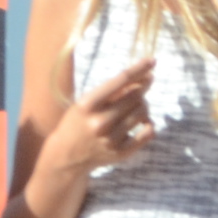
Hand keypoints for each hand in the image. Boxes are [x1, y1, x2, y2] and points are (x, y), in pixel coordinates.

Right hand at [41, 60, 160, 181]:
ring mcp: (111, 139)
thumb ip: (112, 93)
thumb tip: (143, 79)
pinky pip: (148, 133)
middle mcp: (99, 122)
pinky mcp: (121, 152)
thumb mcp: (86, 103)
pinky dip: (149, 125)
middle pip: (135, 96)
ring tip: (135, 107)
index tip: (152, 61)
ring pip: (143, 113)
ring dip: (143, 106)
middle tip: (140, 89)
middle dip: (141, 89)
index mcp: (87, 105)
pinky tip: (142, 123)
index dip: (138, 69)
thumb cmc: (77, 123)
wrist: (65, 156)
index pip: (119, 80)